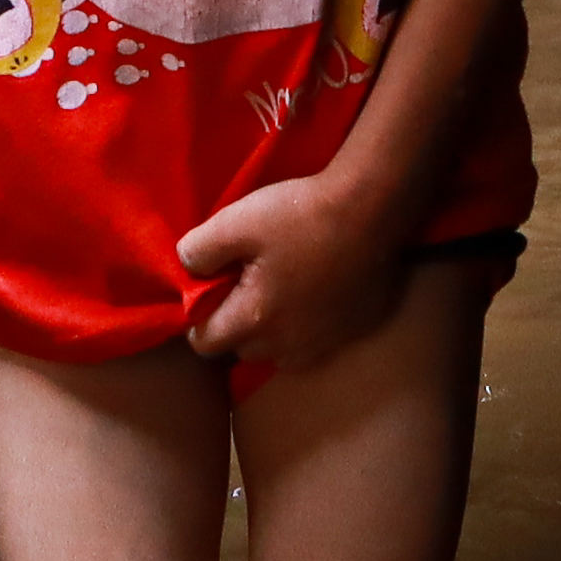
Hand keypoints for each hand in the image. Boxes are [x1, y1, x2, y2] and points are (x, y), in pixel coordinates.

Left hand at [175, 170, 408, 373]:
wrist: (372, 208)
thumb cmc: (301, 214)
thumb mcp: (236, 221)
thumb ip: (199, 249)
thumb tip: (187, 267)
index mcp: (255, 320)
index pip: (204, 343)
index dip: (198, 319)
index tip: (211, 289)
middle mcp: (288, 344)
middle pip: (243, 350)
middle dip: (237, 325)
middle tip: (246, 284)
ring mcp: (325, 342)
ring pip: (280, 352)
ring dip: (273, 331)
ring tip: (281, 291)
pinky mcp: (353, 331)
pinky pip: (316, 342)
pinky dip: (308, 326)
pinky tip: (316, 292)